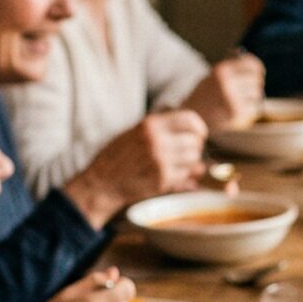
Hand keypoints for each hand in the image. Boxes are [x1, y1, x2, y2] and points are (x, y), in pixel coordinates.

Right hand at [63, 110, 209, 225]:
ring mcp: (160, 160)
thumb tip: (196, 136)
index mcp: (151, 124)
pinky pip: (185, 175)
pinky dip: (182, 177)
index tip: (199, 135)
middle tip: (185, 154)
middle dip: (194, 149)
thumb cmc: (120, 156)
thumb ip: (166, 132)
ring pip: (194, 160)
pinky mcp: (162, 179)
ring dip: (190, 164)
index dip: (199, 128)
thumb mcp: (137, 133)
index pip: (190, 119)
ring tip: (176, 165)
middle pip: (195, 141)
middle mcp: (157, 140)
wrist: (103, 181)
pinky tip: (169, 175)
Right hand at [185, 50, 264, 130]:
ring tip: (237, 101)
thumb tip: (256, 66)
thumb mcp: (214, 76)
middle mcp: (227, 82)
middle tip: (244, 90)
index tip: (258, 73)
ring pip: (257, 94)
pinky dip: (249, 109)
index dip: (257, 69)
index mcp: (222, 70)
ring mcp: (233, 98)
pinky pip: (254, 108)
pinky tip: (237, 110)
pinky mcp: (237, 113)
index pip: (252, 65)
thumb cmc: (204, 94)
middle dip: (253, 85)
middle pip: (256, 80)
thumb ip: (233, 69)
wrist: (191, 115)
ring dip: (252, 98)